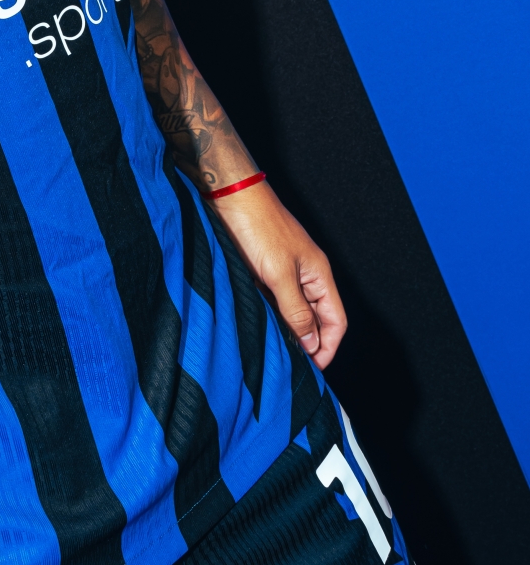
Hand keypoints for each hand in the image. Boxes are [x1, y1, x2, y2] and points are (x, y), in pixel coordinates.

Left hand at [212, 182, 345, 368]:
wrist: (229, 195)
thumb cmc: (258, 227)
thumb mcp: (279, 274)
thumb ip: (296, 311)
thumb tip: (311, 343)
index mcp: (319, 275)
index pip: (335, 321)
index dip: (327, 347)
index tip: (312, 369)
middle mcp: (305, 275)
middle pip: (315, 319)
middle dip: (306, 342)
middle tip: (289, 364)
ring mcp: (283, 272)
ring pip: (291, 311)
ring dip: (284, 329)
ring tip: (272, 350)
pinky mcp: (262, 269)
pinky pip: (271, 299)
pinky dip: (267, 314)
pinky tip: (254, 325)